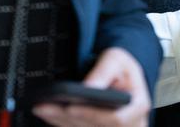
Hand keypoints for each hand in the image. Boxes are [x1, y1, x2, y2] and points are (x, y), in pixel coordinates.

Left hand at [33, 47, 150, 126]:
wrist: (121, 74)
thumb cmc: (121, 67)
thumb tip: (88, 87)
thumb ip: (103, 72)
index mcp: (138, 106)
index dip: (91, 115)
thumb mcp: (116, 59)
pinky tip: (49, 114)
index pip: (115, 119)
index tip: (71, 107)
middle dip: (68, 118)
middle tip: (45, 107)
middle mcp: (130, 124)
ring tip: (42, 108)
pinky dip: (62, 123)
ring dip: (61, 121)